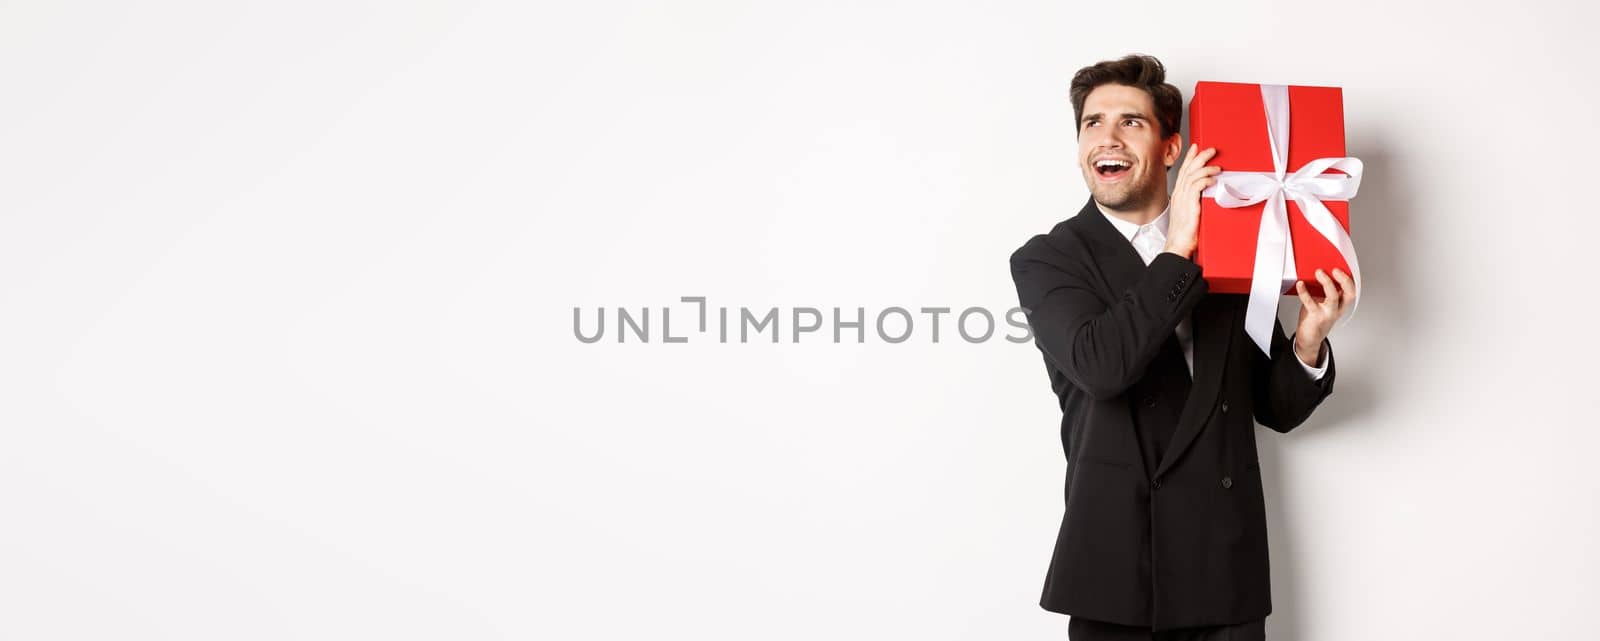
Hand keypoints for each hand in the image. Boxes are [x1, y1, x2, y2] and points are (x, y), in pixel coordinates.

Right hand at [1165, 143, 1219, 258]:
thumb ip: (1196, 201)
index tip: (1196, 148)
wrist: (1178, 245)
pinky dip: (1204, 181)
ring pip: (1192, 176)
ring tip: (1217, 166)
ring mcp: (1183, 200)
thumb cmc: (1185, 233)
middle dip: (1199, 157)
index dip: (1190, 158)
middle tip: (1210, 149)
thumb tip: (1208, 193)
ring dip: (1206, 168)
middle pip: (1188, 170)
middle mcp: (1179, 195)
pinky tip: (1212, 179)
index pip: (1183, 171)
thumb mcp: (1190, 213)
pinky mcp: (1189, 206)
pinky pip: (1196, 188)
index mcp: (1179, 195)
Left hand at [1293, 267, 1355, 363]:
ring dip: (1327, 283)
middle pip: (1350, 293)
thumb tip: (1319, 272)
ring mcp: (1328, 313)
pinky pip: (1311, 303)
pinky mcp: (1316, 317)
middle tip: (1335, 269)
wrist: (1309, 338)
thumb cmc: (1316, 318)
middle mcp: (1338, 308)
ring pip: (1333, 297)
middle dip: (1345, 280)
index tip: (1343, 266)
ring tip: (1319, 273)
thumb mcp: (1323, 301)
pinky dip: (1304, 292)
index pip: (1352, 290)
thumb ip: (1323, 289)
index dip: (1350, 278)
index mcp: (1342, 303)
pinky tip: (1300, 285)